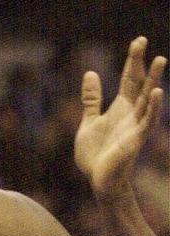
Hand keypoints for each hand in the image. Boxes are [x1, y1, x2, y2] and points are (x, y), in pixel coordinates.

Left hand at [76, 37, 166, 198]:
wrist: (98, 181)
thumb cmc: (95, 155)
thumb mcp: (89, 122)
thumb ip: (92, 99)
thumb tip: (91, 72)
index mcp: (121, 107)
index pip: (129, 78)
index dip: (133, 60)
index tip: (138, 41)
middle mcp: (131, 113)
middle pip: (139, 83)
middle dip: (141, 63)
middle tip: (142, 40)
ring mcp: (136, 126)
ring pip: (148, 99)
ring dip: (153, 80)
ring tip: (160, 60)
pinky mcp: (136, 140)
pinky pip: (147, 122)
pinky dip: (153, 108)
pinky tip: (157, 93)